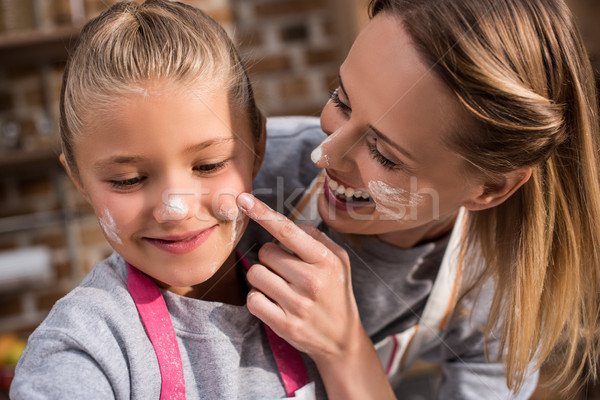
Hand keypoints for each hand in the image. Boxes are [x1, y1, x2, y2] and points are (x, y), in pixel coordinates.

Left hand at [236, 192, 360, 361]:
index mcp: (325, 259)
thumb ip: (315, 237)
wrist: (342, 339)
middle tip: (289, 271)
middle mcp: (312, 281)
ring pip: (255, 274)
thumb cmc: (336, 291)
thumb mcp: (339, 260)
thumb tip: (285, 224)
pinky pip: (253, 299)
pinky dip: (259, 298)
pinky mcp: (284, 324)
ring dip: (263, 278)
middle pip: (266, 252)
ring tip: (282, 287)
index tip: (243, 199)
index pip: (287, 230)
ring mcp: (297, 304)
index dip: (263, 212)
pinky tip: (275, 303)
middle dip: (272, 258)